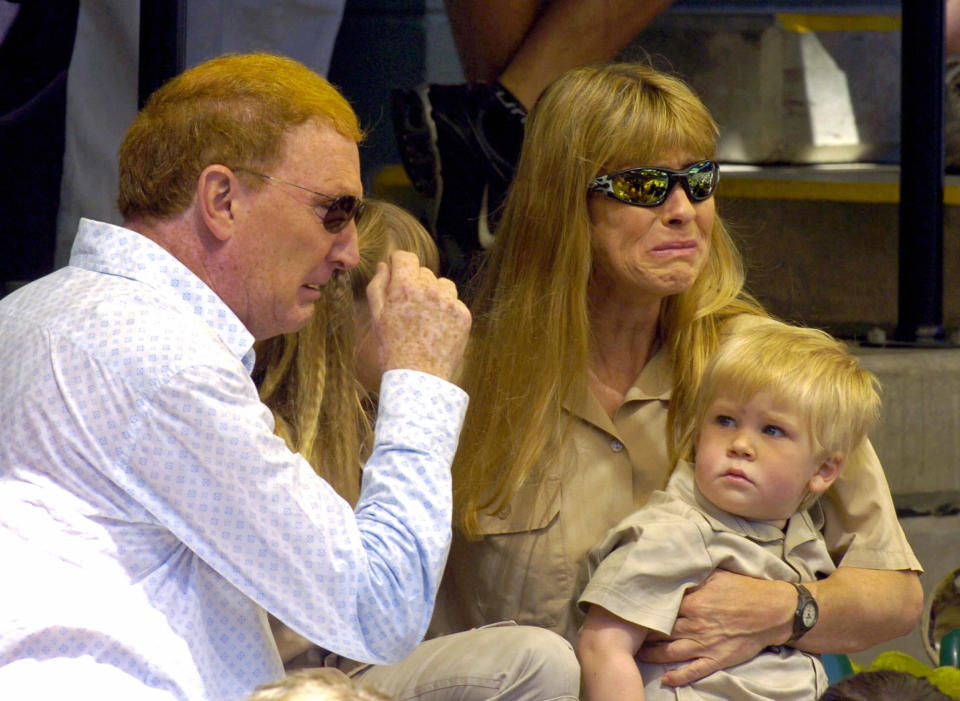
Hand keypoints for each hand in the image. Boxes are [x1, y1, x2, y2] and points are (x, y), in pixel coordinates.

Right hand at [366, 250, 470, 381]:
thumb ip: (378, 287)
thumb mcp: (377, 318)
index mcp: (404, 287)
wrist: (419, 378)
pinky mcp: (463, 315)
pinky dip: (447, 311)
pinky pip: (455, 302)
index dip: (400, 263)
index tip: (398, 272)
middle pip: (423, 272)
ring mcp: (449, 302)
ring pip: (442, 284)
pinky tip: (437, 328)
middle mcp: (429, 289)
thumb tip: (384, 265)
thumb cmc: (392, 349)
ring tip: (426, 318)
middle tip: (409, 308)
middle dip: (416, 283)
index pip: (406, 257)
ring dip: (434, 294)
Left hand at [637, 571, 793, 685]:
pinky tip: (665, 679)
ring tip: (637, 654)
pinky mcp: (716, 659)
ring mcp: (705, 645)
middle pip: (660, 632)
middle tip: (626, 635)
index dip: (644, 611)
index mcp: (693, 603)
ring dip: (652, 655)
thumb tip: (672, 573)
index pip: (660, 609)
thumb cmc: (744, 590)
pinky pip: (693, 671)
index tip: (629, 612)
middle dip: (642, 634)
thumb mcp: (715, 576)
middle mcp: (695, 625)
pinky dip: (678, 677)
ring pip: (670, 652)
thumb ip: (692, 578)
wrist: (772, 611)